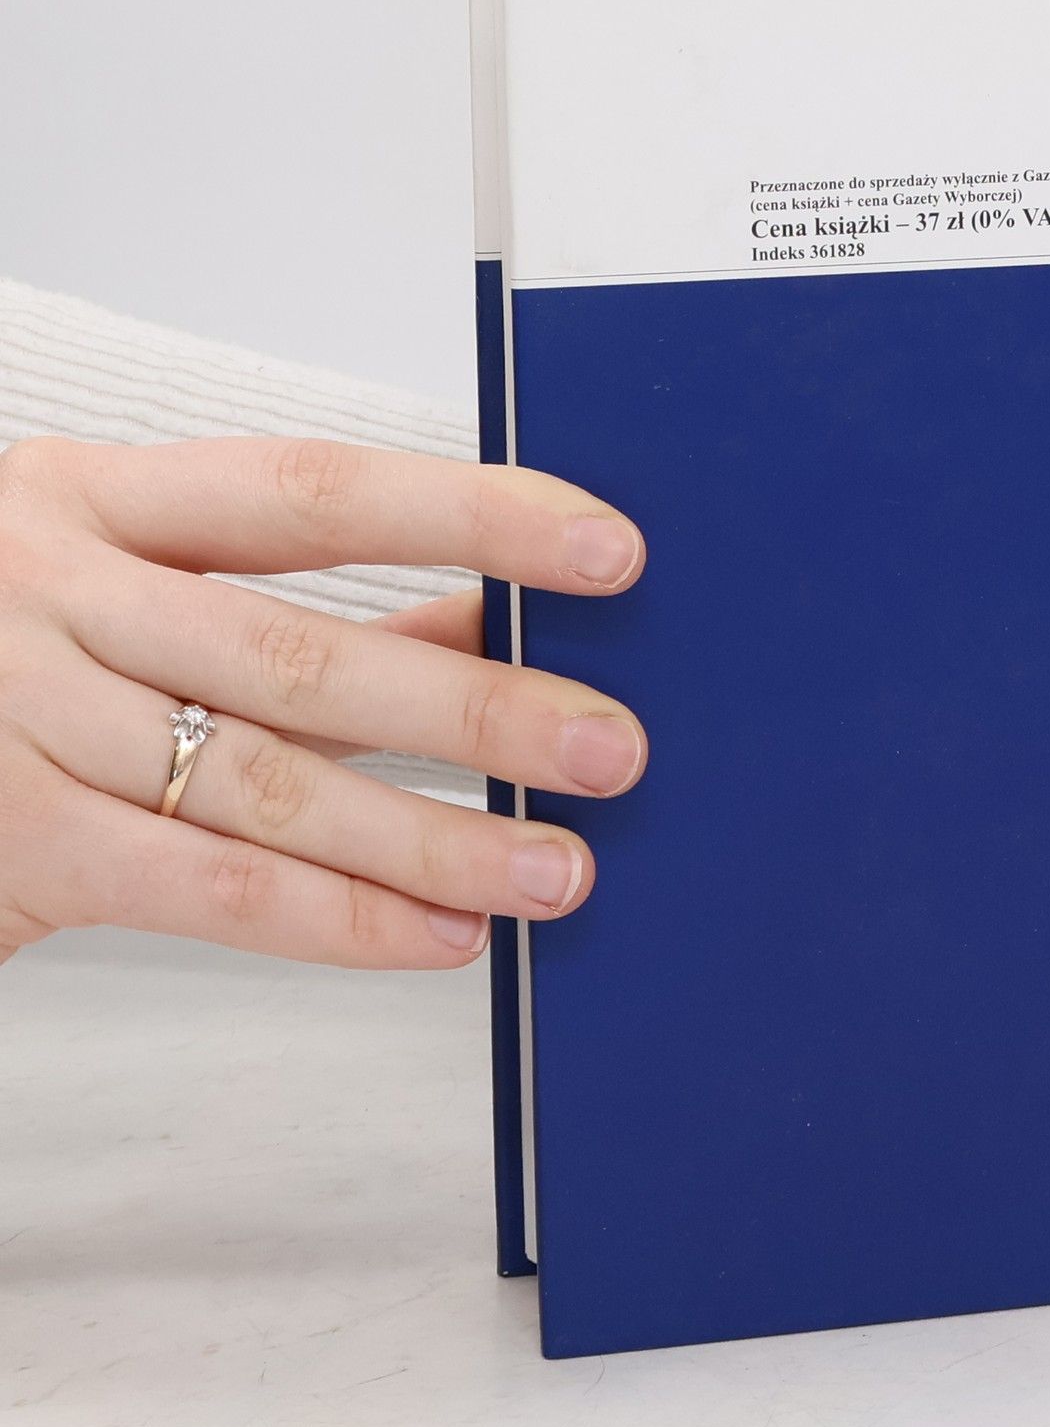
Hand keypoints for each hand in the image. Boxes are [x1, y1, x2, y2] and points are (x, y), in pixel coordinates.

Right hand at [0, 437, 645, 968]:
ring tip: (557, 867)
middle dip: (477, 708)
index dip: (472, 515)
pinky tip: (441, 933)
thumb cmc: (0, 645)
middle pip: (302, 653)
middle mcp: (48, 590)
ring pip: (265, 784)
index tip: (605, 549)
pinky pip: (204, 888)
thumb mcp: (123, 577)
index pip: (315, 492)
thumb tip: (487, 613)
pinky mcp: (12, 842)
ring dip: (432, 835)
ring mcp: (16, 716)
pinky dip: (335, 917)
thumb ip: (297, 600)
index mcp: (93, 498)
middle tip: (611, 747)